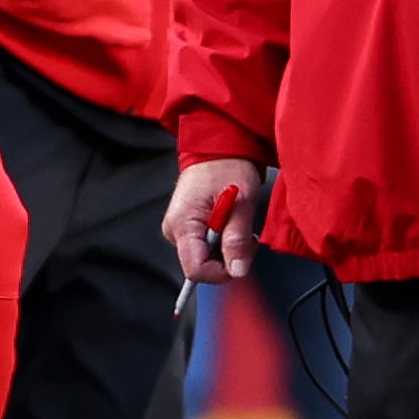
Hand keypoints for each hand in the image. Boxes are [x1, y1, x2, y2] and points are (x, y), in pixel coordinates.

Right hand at [166, 159, 266, 287]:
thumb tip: (237, 269)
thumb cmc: (227, 166)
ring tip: (236, 224)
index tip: (241, 258)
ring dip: (226, 249)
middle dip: (227, 258)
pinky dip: (221, 242)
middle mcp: (174, 229)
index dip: (222, 271)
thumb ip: (237, 239)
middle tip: (244, 235)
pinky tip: (228, 225)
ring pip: (204, 259)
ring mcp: (178, 229)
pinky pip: (204, 248)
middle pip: (200, 266)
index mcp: (182, 223)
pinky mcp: (185, 227)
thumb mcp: (241, 203)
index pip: (196, 270)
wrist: (218, 147)